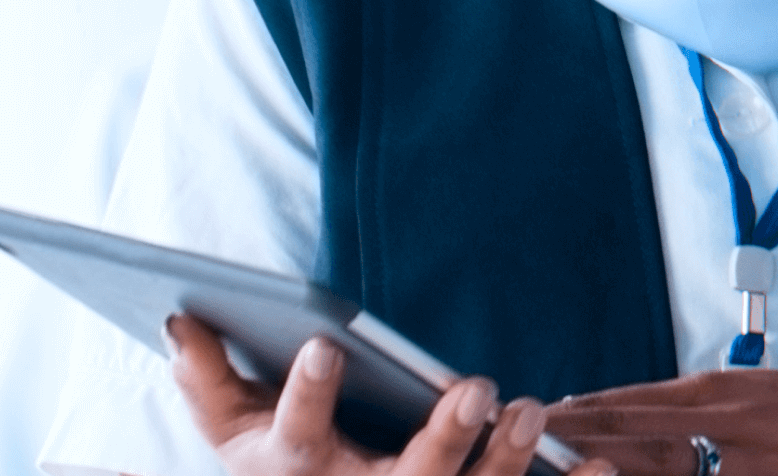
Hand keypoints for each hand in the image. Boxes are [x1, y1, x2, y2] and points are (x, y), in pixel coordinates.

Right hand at [166, 313, 618, 475]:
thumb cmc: (285, 465)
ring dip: (506, 459)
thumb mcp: (238, 431)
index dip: (306, 393)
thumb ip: (207, 379)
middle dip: (444, 438)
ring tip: (528, 407)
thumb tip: (179, 318)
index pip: (296, 435)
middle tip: (476, 387)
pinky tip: (598, 468)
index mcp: (300, 472)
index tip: (325, 343)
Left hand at [550, 372, 777, 475]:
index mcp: (727, 393)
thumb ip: (707, 406)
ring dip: (609, 473)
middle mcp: (729, 423)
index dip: (577, 418)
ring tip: (560, 473)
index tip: (533, 422)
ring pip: (656, 475)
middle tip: (519, 456)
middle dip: (573, 453)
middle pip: (627, 441)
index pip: (630, 405)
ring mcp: (746, 464)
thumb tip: (638, 415)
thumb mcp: (770, 396)